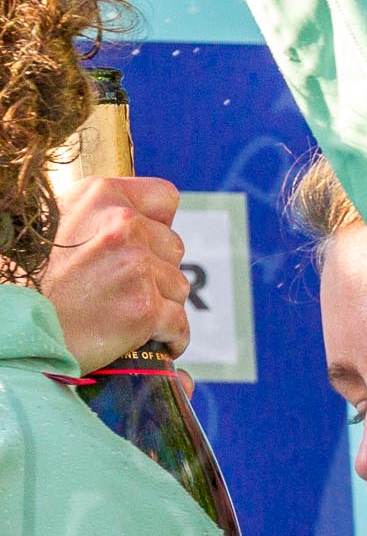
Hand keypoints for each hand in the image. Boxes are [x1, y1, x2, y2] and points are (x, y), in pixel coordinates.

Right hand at [42, 175, 190, 373]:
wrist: (17, 321)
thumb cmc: (36, 278)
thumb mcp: (61, 224)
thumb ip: (103, 218)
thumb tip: (150, 222)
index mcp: (100, 196)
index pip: (164, 197)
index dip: (159, 223)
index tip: (146, 244)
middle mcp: (122, 224)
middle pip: (174, 248)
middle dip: (158, 270)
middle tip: (121, 287)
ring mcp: (135, 266)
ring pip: (178, 287)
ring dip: (161, 304)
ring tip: (121, 312)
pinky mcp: (144, 307)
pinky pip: (179, 324)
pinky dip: (169, 337)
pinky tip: (146, 339)